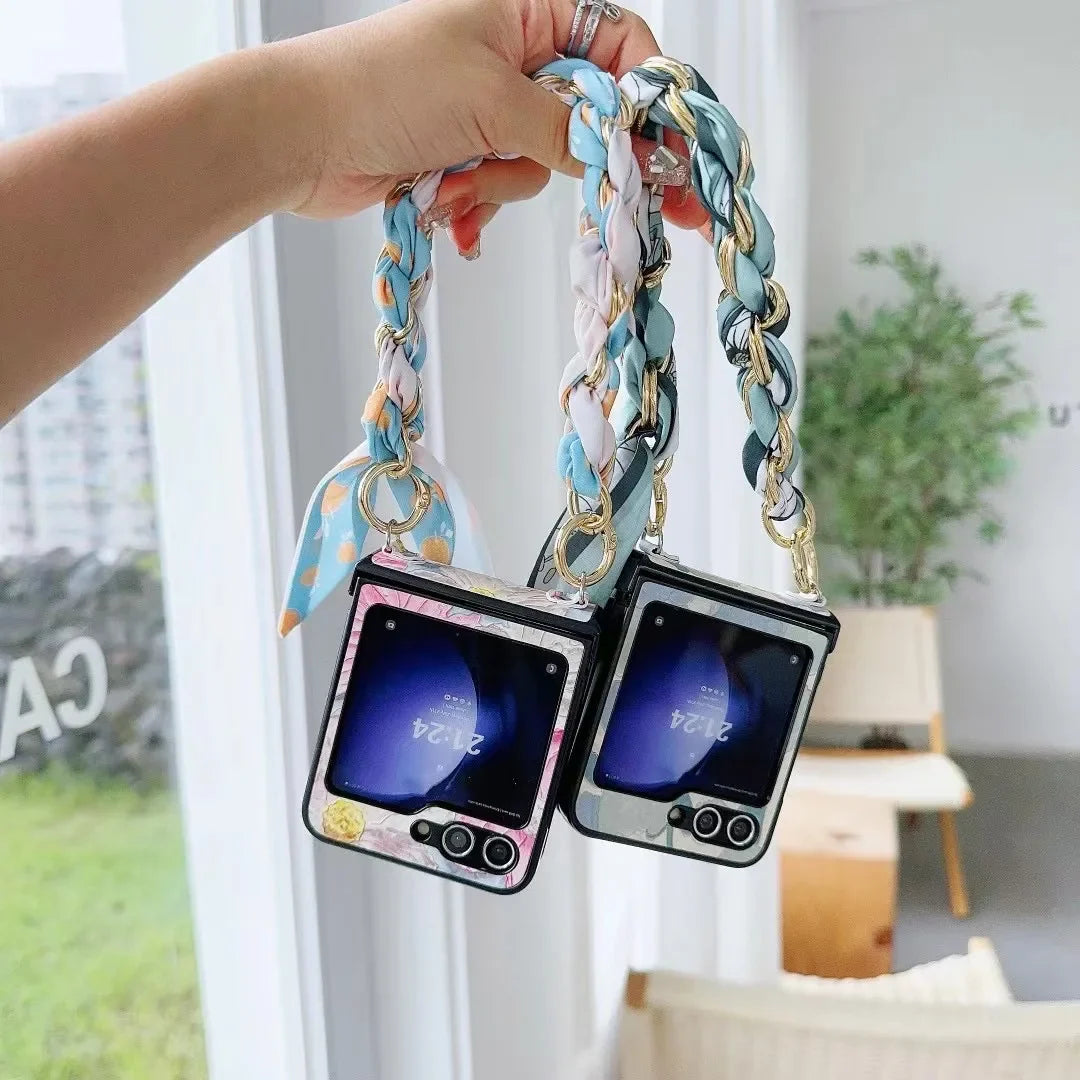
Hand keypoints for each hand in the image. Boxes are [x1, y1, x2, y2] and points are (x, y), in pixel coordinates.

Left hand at [275, 0, 707, 246]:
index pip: (621, 50)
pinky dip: (481, 204)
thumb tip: (637, 159)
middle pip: (590, 114)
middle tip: (648, 211)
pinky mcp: (466, 150)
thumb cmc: (386, 87)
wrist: (299, 137)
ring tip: (457, 183)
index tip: (675, 162)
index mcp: (528, 8)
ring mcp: (489, 104)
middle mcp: (514, 51)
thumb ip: (571, 131)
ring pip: (545, 160)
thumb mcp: (493, 101)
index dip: (652, 106)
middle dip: (573, 160)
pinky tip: (449, 210)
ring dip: (503, 184)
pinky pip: (505, 184)